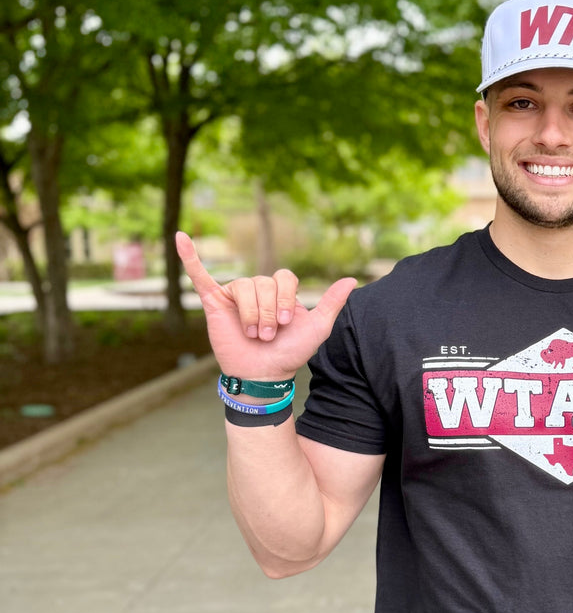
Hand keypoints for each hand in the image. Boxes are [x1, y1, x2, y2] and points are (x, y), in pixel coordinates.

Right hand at [176, 232, 357, 379]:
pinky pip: (200, 274)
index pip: (284, 277)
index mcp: (280, 290)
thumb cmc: (289, 353)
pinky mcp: (214, 301)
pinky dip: (189, 256)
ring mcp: (234, 294)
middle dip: (268, 312)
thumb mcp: (317, 328)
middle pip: (263, 282)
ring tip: (253, 334)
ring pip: (243, 286)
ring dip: (251, 314)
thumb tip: (352, 279)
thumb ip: (331, 303)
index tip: (287, 324)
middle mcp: (257, 288)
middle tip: (267, 335)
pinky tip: (180, 237)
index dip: (286, 300)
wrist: (263, 375)